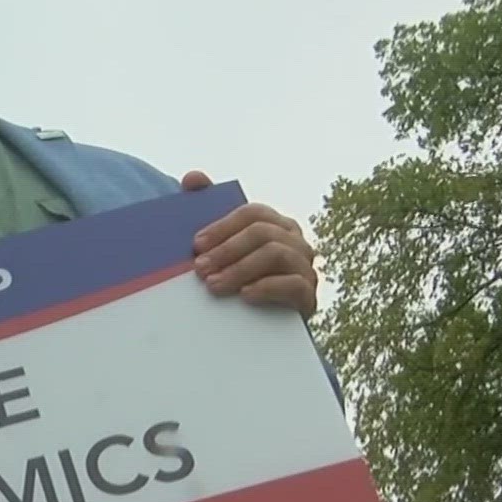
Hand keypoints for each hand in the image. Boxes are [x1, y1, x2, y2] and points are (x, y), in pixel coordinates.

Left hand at [179, 170, 318, 318]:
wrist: (258, 324)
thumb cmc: (237, 277)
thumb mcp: (218, 245)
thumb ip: (205, 208)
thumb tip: (193, 177)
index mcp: (274, 224)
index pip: (252, 213)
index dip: (223, 226)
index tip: (196, 244)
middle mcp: (294, 241)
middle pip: (262, 232)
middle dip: (227, 249)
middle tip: (199, 268)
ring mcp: (304, 267)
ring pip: (277, 254)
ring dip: (240, 269)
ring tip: (214, 285)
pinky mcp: (308, 296)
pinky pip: (295, 284)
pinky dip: (267, 288)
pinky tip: (245, 295)